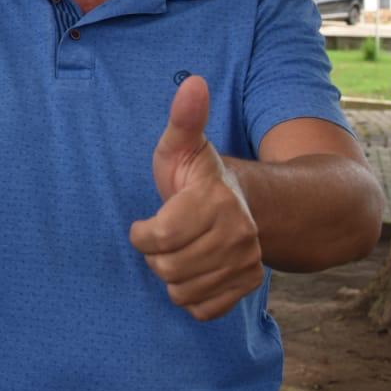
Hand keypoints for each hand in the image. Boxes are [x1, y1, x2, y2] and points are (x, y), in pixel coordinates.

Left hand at [129, 75, 262, 320]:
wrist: (242, 204)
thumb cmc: (197, 176)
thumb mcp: (183, 146)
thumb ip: (184, 118)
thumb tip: (193, 81)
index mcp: (215, 201)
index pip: (157, 239)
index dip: (142, 234)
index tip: (147, 221)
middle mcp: (239, 235)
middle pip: (167, 268)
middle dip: (156, 255)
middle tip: (168, 235)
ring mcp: (247, 262)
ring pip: (181, 291)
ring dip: (172, 275)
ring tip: (181, 250)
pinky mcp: (248, 286)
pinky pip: (202, 310)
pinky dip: (192, 296)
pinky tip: (196, 270)